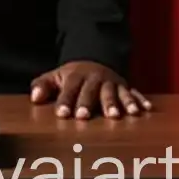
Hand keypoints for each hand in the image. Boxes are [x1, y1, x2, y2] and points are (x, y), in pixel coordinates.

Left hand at [30, 60, 151, 118]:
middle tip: (84, 117)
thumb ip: (43, 86)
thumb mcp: (56, 77)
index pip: (69, 88)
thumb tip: (34, 97)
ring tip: (116, 116)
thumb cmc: (73, 76)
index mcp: (76, 76)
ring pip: (115, 92)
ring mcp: (112, 82)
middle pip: (91, 91)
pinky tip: (144, 110)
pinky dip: (139, 100)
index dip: (65, 101)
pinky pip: (134, 92)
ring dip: (116, 103)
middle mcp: (95, 78)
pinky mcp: (125, 86)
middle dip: (88, 103)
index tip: (61, 114)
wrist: (95, 60)